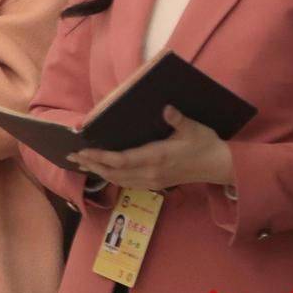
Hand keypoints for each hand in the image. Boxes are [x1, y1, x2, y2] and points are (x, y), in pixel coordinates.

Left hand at [69, 106, 235, 189]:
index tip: (83, 151)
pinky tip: (104, 171)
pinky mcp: (156, 184)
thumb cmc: (206, 144)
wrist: (220, 166)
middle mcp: (151, 172)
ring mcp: (153, 180)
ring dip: (99, 171)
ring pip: (119, 179)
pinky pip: (128, 183)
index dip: (100, 157)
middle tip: (72, 157)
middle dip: (92, 164)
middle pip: (114, 172)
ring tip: (82, 163)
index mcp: (157, 157)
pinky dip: (112, 177)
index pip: (122, 160)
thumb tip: (167, 108)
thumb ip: (178, 119)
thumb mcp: (194, 128)